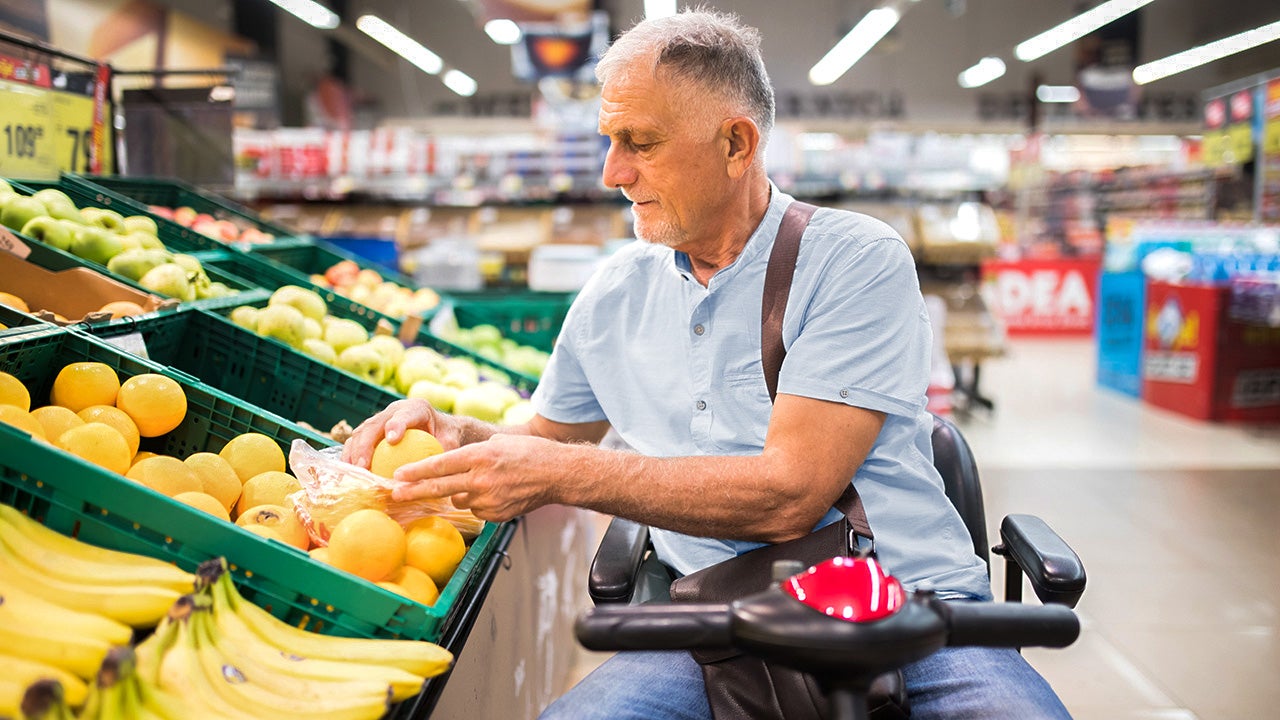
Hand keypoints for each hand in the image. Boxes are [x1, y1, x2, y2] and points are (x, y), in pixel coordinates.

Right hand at [341, 398, 463, 467]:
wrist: (440, 430)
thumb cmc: (446, 437)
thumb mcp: (450, 443)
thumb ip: (443, 453)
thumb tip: (431, 473)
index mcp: (417, 408)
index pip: (405, 415)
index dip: (396, 425)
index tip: (392, 440)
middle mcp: (395, 410)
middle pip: (375, 424)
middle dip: (366, 444)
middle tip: (363, 466)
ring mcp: (381, 420)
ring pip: (361, 432)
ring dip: (353, 452)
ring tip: (354, 472)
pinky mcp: (372, 432)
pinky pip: (357, 442)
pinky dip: (350, 456)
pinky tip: (349, 473)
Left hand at [391, 434, 561, 521]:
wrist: (557, 474)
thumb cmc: (530, 452)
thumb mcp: (498, 443)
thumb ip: (473, 454)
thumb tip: (452, 466)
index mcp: (480, 456)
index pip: (441, 464)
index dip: (417, 471)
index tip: (398, 475)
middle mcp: (482, 479)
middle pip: (440, 488)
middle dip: (414, 491)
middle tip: (395, 495)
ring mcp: (489, 499)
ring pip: (459, 499)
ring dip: (460, 493)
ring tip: (482, 483)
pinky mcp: (496, 515)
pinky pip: (476, 509)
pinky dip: (479, 502)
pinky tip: (496, 493)